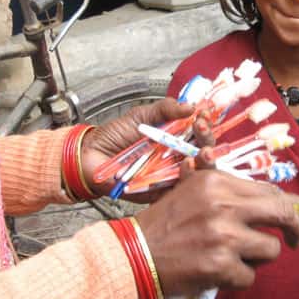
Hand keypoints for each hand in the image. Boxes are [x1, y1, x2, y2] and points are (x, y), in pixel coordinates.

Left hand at [81, 99, 215, 200]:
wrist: (90, 156)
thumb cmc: (114, 136)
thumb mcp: (141, 115)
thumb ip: (165, 109)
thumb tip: (190, 105)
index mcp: (174, 138)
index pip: (199, 132)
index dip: (206, 123)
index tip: (205, 113)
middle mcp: (176, 157)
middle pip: (204, 152)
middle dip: (208, 139)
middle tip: (202, 128)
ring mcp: (170, 176)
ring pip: (198, 172)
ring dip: (205, 160)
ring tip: (203, 150)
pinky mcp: (162, 193)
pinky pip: (181, 189)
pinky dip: (187, 177)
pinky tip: (187, 165)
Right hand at [135, 160, 298, 294]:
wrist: (135, 254)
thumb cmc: (166, 223)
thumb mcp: (193, 191)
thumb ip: (229, 190)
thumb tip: (274, 198)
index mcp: (218, 183)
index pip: (270, 190)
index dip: (292, 204)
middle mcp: (224, 206)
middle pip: (281, 213)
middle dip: (295, 228)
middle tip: (296, 240)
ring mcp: (224, 237)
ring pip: (270, 249)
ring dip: (257, 258)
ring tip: (233, 258)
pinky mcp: (220, 267)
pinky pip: (250, 276)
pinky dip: (238, 279)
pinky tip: (218, 273)